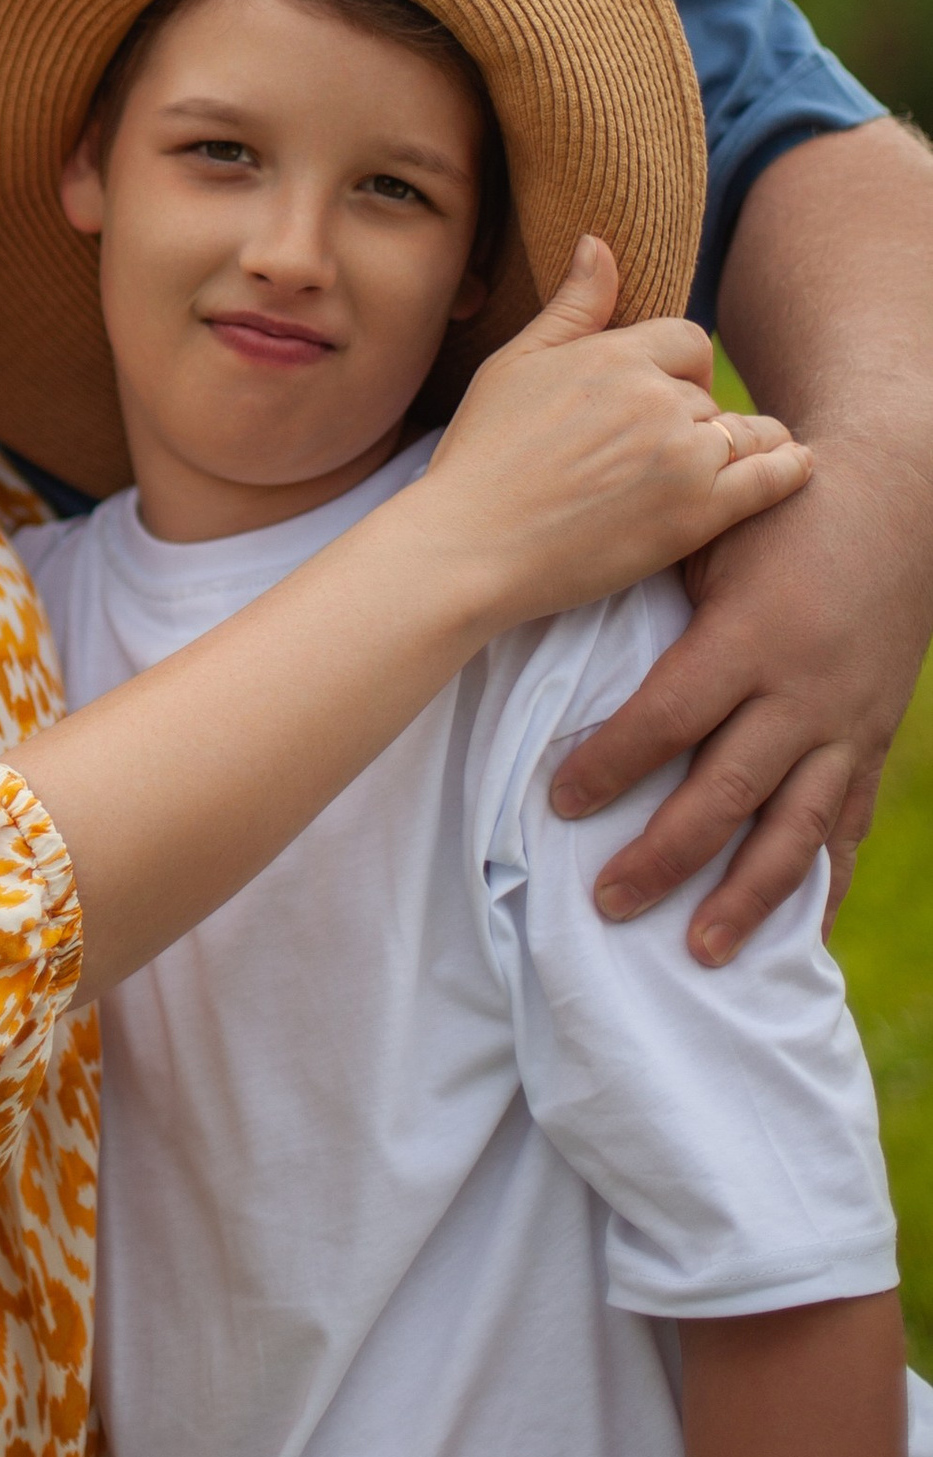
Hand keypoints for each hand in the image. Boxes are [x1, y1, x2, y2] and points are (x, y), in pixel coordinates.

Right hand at [427, 239, 811, 620]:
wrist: (471, 543)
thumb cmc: (482, 454)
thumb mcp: (516, 363)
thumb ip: (573, 307)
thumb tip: (600, 242)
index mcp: (614, 355)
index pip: (688, 341)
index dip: (684, 367)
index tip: (670, 394)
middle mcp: (657, 398)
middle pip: (711, 394)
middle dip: (699, 415)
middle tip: (668, 449)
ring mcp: (682, 456)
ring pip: (746, 433)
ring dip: (743, 443)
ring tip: (738, 459)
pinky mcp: (697, 514)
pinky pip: (769, 479)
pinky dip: (788, 470)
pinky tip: (795, 465)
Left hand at [549, 434, 927, 962]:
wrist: (895, 504)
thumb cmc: (779, 511)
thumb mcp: (713, 534)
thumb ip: (656, 591)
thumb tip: (562, 634)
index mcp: (752, 635)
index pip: (671, 715)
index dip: (613, 764)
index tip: (560, 802)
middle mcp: (804, 691)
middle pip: (729, 790)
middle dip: (667, 854)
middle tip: (608, 904)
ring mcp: (846, 724)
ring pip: (795, 829)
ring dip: (747, 896)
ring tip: (703, 952)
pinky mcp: (873, 742)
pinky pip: (849, 826)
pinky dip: (827, 885)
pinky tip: (803, 939)